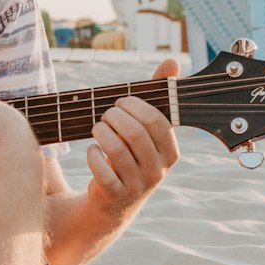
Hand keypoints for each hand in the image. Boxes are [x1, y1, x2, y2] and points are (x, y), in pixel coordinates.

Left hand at [85, 57, 180, 220]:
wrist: (115, 202)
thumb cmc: (132, 154)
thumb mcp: (147, 131)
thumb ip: (159, 96)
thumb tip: (173, 62)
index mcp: (171, 152)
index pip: (156, 121)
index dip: (134, 105)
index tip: (120, 101)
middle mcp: (158, 171)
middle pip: (135, 133)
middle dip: (114, 116)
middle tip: (105, 114)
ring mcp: (137, 185)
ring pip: (116, 149)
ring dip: (101, 131)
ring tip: (98, 128)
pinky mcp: (114, 195)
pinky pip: (101, 169)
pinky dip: (92, 154)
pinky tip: (93, 151)